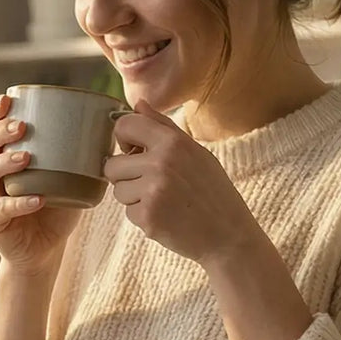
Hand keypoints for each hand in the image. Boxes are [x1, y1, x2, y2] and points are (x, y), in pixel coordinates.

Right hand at [0, 94, 80, 274]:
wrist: (45, 249)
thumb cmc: (56, 209)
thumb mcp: (70, 178)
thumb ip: (82, 156)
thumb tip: (112, 130)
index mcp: (6, 155)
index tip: (7, 99)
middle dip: (0, 131)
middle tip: (21, 126)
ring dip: (5, 162)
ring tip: (26, 157)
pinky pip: (1, 209)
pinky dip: (19, 203)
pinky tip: (37, 199)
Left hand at [104, 99, 256, 266]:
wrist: (228, 235)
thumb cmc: (213, 193)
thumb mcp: (196, 152)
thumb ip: (164, 128)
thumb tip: (138, 105)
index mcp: (172, 142)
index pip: (124, 125)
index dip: (123, 140)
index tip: (133, 153)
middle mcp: (160, 163)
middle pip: (112, 165)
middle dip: (126, 176)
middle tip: (152, 186)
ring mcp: (153, 191)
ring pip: (118, 191)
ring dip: (134, 199)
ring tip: (163, 202)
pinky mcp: (148, 217)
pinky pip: (128, 213)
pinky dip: (143, 218)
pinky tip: (166, 218)